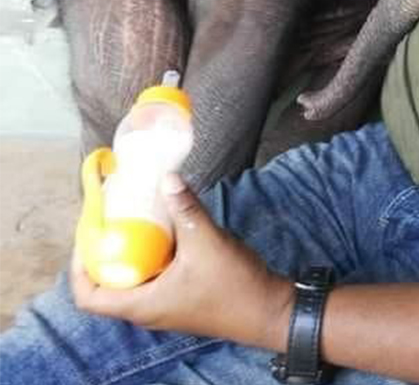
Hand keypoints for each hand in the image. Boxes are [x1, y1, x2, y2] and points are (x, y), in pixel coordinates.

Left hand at [71, 173, 294, 349]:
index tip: (89, 233)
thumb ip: (186, 210)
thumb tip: (167, 178)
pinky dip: (154, 253)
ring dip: (132, 250)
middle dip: (107, 250)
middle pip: (109, 283)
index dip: (80, 265)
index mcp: (142, 305)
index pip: (89, 296)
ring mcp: (166, 304)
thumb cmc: (232, 285)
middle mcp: (147, 308)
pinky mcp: (182, 296)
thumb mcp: (207, 243)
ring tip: (136, 217)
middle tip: (112, 217)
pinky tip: (167, 228)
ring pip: (135, 277)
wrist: (269, 310)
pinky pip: (156, 274)